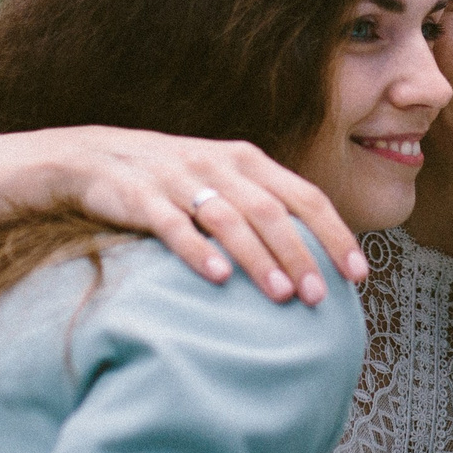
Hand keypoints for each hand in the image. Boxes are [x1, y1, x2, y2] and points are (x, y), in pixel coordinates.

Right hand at [44, 127, 365, 304]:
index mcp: (247, 160)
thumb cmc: (172, 179)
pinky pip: (174, 226)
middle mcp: (219, 165)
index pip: (304, 196)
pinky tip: (219, 278)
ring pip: (229, 220)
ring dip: (259, 259)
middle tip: (319, 297)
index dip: (335, 234)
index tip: (358, 273)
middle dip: (300, 255)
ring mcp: (179, 179)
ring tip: (281, 296)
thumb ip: (263, 206)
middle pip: (272, 211)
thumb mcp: (222, 180)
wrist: (93, 156)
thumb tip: (315, 253)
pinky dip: (199, 251)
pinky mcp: (141, 197)